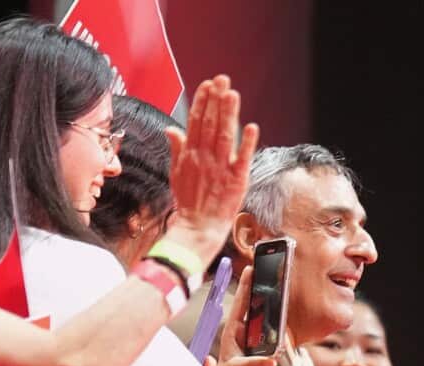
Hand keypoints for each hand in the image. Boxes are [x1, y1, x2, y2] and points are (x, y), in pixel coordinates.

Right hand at [164, 75, 260, 265]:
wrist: (198, 227)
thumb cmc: (189, 202)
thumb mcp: (176, 173)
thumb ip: (176, 149)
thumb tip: (171, 129)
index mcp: (191, 154)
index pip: (195, 122)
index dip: (202, 102)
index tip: (208, 84)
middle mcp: (204, 158)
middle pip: (209, 123)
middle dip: (215, 100)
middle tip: (222, 79)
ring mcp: (220, 168)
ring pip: (224, 135)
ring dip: (228, 114)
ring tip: (232, 94)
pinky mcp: (236, 179)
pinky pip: (242, 157)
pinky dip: (246, 142)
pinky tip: (251, 126)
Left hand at [209, 266, 277, 365]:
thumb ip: (253, 365)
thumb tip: (271, 360)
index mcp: (233, 331)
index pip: (241, 303)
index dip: (245, 285)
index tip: (250, 268)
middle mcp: (246, 330)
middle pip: (255, 304)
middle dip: (261, 286)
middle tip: (269, 268)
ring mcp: (257, 337)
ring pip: (269, 317)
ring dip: (276, 305)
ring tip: (282, 289)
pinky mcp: (268, 346)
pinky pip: (279, 334)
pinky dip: (284, 328)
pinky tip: (287, 322)